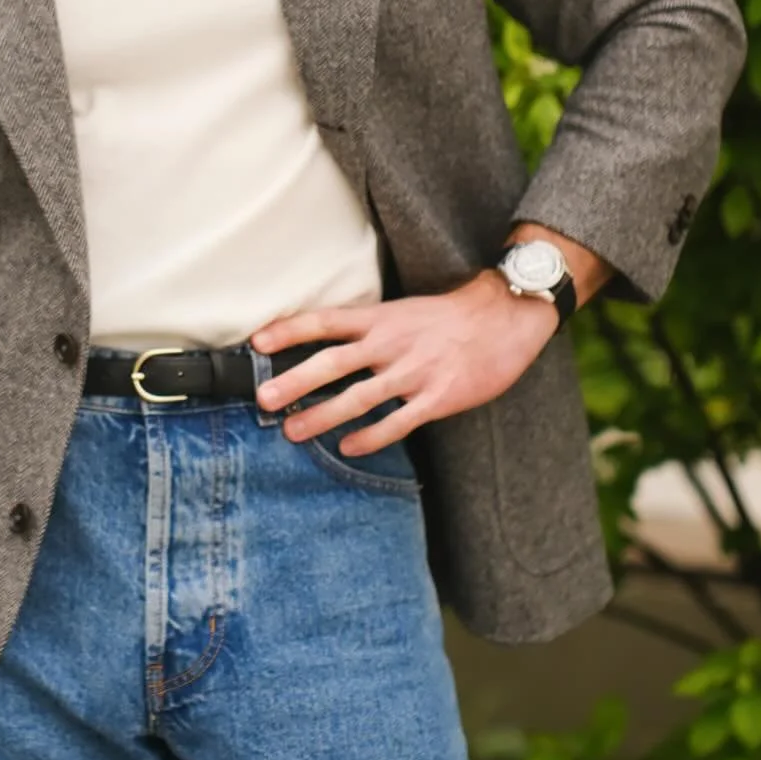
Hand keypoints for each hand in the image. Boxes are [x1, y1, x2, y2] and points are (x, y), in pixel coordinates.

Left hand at [247, 271, 560, 456]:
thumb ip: (370, 329)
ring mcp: (413, 372)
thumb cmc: (450, 316)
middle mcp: (391, 343)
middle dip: (294, 381)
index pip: (325, 321)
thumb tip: (329, 347)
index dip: (289, 330)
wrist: (504, 317)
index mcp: (381, 318)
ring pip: (358, 397)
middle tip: (263, 398)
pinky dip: (370, 437)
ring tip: (292, 431)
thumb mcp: (403, 311)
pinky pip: (397, 422)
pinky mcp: (437, 398)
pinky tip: (348, 448)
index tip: (257, 341)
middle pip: (332, 362)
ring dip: (322, 416)